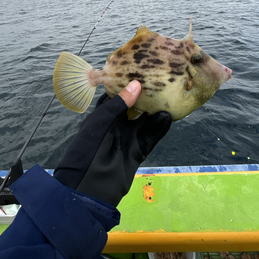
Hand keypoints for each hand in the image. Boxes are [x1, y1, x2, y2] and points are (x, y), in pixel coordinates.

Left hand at [54, 81, 171, 206]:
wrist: (89, 187)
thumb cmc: (89, 148)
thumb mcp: (101, 122)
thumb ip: (119, 104)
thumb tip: (137, 84)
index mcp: (102, 116)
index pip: (117, 96)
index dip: (128, 84)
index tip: (143, 71)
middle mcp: (115, 125)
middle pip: (134, 107)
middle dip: (146, 97)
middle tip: (162, 82)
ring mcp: (127, 138)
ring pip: (145, 122)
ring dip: (155, 112)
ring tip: (168, 98)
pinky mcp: (137, 152)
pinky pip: (150, 137)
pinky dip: (159, 128)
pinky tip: (167, 118)